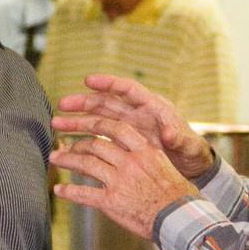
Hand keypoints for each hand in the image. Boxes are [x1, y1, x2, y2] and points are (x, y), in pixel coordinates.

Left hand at [49, 114, 199, 239]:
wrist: (180, 220)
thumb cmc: (178, 197)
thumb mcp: (165, 167)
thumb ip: (147, 156)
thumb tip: (135, 151)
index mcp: (144, 150)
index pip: (115, 129)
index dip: (96, 124)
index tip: (85, 125)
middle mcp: (130, 162)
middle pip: (96, 145)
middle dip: (76, 144)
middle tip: (65, 145)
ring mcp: (119, 181)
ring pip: (86, 164)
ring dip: (67, 161)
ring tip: (55, 159)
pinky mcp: (111, 202)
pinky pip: (84, 194)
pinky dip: (69, 192)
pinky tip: (59, 191)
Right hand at [53, 74, 213, 179]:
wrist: (191, 168)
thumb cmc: (191, 153)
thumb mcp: (188, 146)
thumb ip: (179, 139)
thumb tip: (169, 133)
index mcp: (153, 108)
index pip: (128, 89)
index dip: (108, 83)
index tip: (88, 81)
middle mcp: (137, 114)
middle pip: (106, 103)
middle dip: (84, 103)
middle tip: (62, 105)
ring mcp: (128, 128)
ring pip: (99, 120)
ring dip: (78, 121)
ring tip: (57, 124)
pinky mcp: (123, 143)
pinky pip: (101, 138)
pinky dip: (86, 140)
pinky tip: (69, 144)